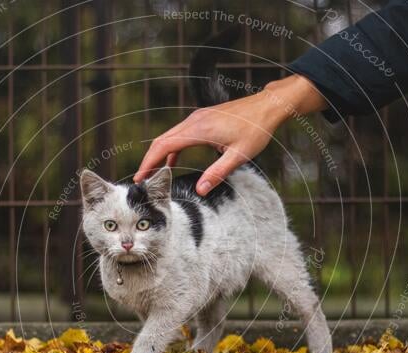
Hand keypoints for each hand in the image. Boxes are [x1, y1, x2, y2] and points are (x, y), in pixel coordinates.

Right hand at [134, 74, 326, 193]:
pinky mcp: (202, 119)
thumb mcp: (239, 155)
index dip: (150, 163)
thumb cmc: (256, 130)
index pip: (164, 146)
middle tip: (142, 180)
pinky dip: (171, 148)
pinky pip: (179, 134)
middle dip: (149, 160)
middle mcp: (194, 121)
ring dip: (159, 154)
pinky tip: (173, 162)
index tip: (140, 178)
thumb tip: (199, 190)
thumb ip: (218, 172)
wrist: (267, 107)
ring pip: (169, 136)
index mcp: (199, 129)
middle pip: (161, 140)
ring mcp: (197, 118)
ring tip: (154, 174)